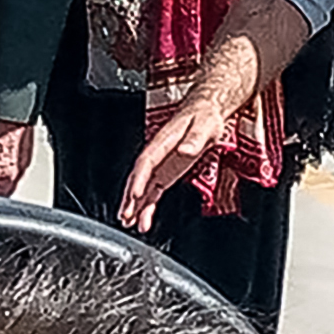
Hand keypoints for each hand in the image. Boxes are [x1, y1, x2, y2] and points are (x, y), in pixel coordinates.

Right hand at [119, 95, 230, 231]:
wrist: (206, 111)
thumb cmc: (204, 116)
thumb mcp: (205, 125)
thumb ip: (195, 139)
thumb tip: (186, 150)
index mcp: (164, 141)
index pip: (146, 162)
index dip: (139, 179)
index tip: (136, 194)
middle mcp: (158, 154)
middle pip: (139, 176)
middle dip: (131, 197)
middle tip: (127, 215)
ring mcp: (161, 164)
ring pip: (143, 186)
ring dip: (135, 204)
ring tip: (129, 222)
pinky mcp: (167, 172)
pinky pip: (152, 190)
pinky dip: (146, 205)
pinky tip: (143, 218)